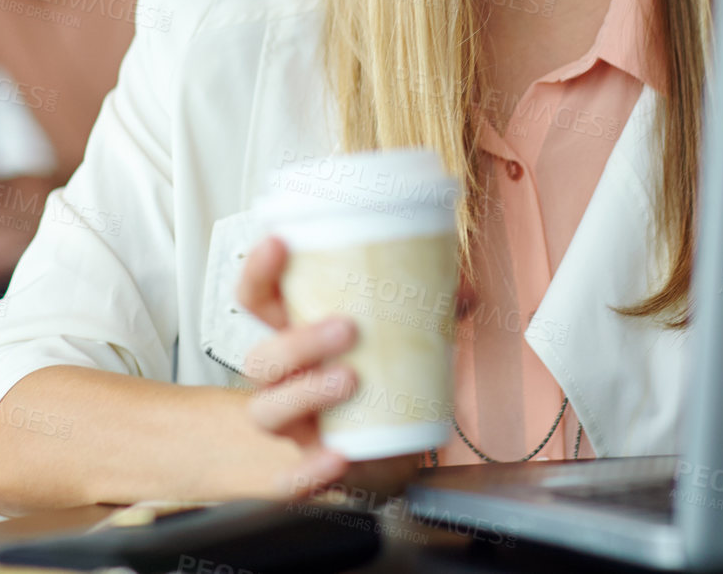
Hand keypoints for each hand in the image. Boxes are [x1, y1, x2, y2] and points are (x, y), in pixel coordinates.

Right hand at [238, 236, 426, 500]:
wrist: (372, 458)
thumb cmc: (370, 386)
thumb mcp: (391, 343)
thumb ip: (424, 315)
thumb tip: (464, 292)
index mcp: (292, 337)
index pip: (257, 299)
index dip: (259, 271)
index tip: (278, 242)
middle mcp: (280, 382)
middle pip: (262, 357)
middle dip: (299, 340)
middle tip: (347, 327)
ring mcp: (288, 427)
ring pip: (269, 411)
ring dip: (305, 393)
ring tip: (349, 379)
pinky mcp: (302, 472)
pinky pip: (291, 480)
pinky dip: (309, 470)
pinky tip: (337, 457)